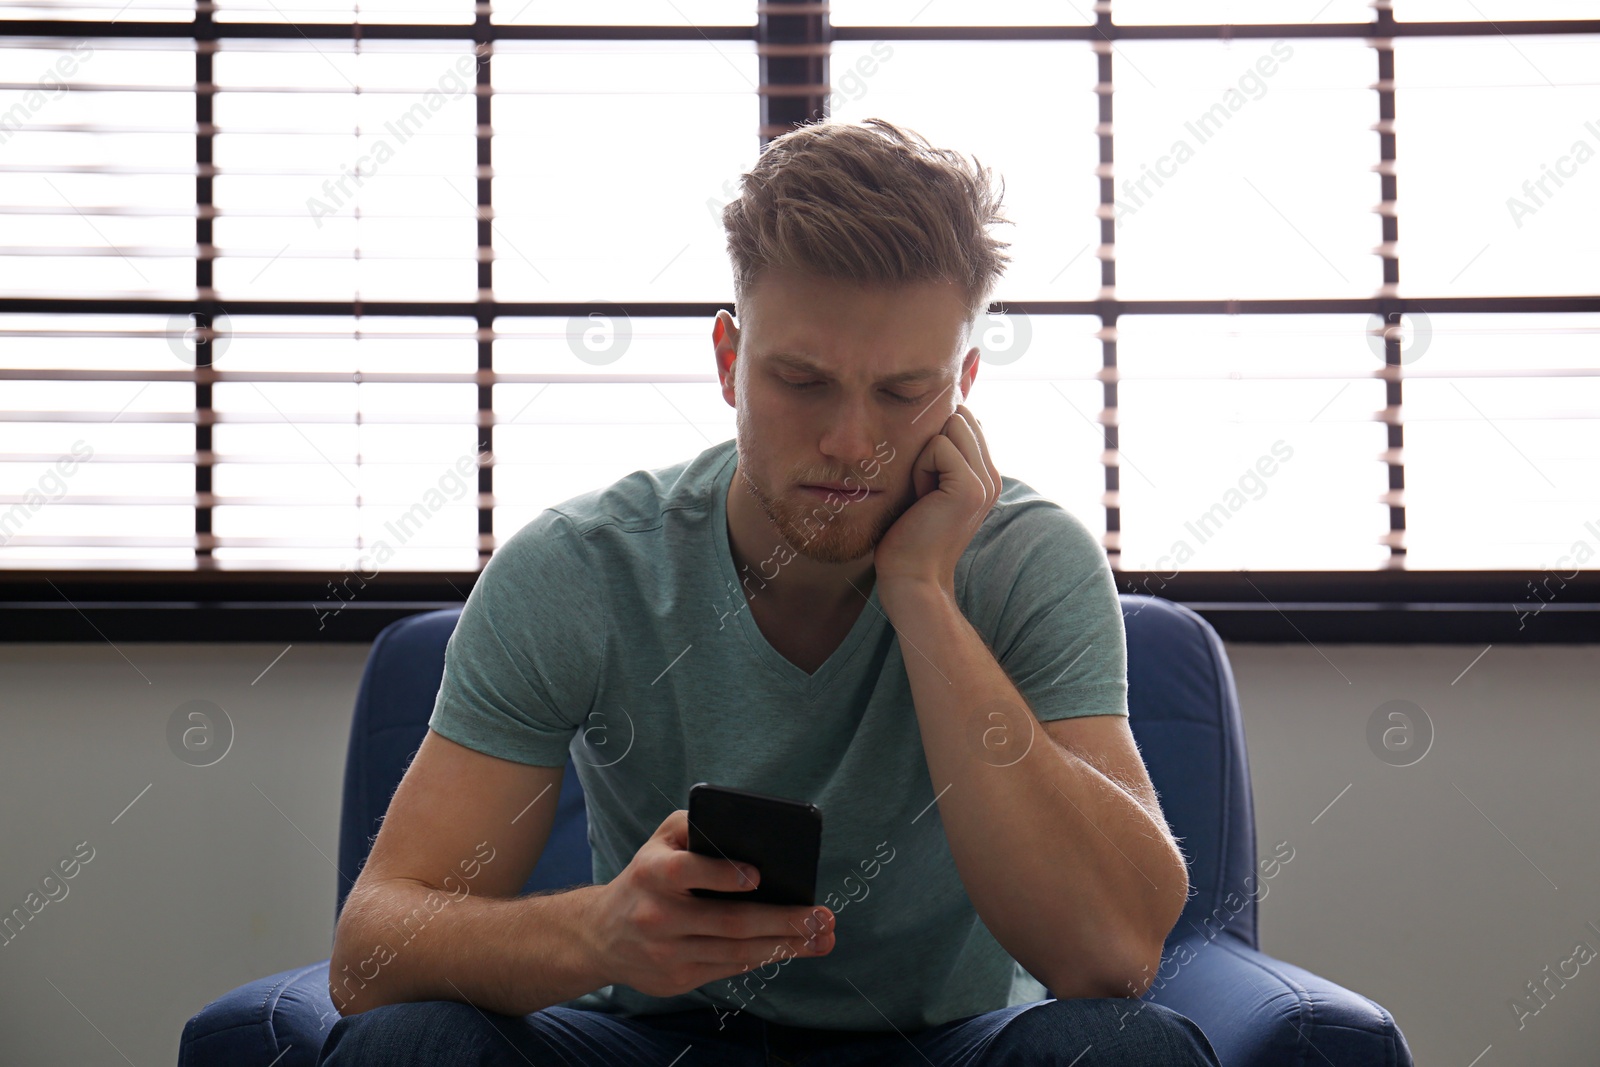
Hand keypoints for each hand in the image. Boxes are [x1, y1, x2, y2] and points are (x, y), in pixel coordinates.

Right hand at [585, 809, 834, 998]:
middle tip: (821, 916)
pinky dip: (763, 958)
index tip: (758, 875)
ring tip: (822, 937)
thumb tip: (747, 831)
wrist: (601, 934)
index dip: (723, 874)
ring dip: (785, 946)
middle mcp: (657, 915)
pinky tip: (792, 948)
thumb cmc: (646, 877)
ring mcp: (666, 953)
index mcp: (651, 873)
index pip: (687, 871)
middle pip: (728, 922)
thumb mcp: (658, 842)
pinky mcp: (676, 979)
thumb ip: (696, 826)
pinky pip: (729, 968)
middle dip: (782, 921)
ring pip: (735, 952)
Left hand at [873, 403, 1000, 601]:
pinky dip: (920, 468)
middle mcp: (992, 477)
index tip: (926, 480)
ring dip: (924, 456)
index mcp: (985, 475)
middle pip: (960, 418)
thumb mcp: (927, 484)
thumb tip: (942, 414)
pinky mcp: (971, 487)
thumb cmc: (908, 532)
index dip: (935, 439)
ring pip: (951, 426)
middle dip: (931, 444)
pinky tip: (921, 498)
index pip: (965, 421)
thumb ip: (941, 453)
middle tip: (923, 487)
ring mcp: (986, 482)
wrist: (910, 575)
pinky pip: (938, 446)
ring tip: (923, 493)